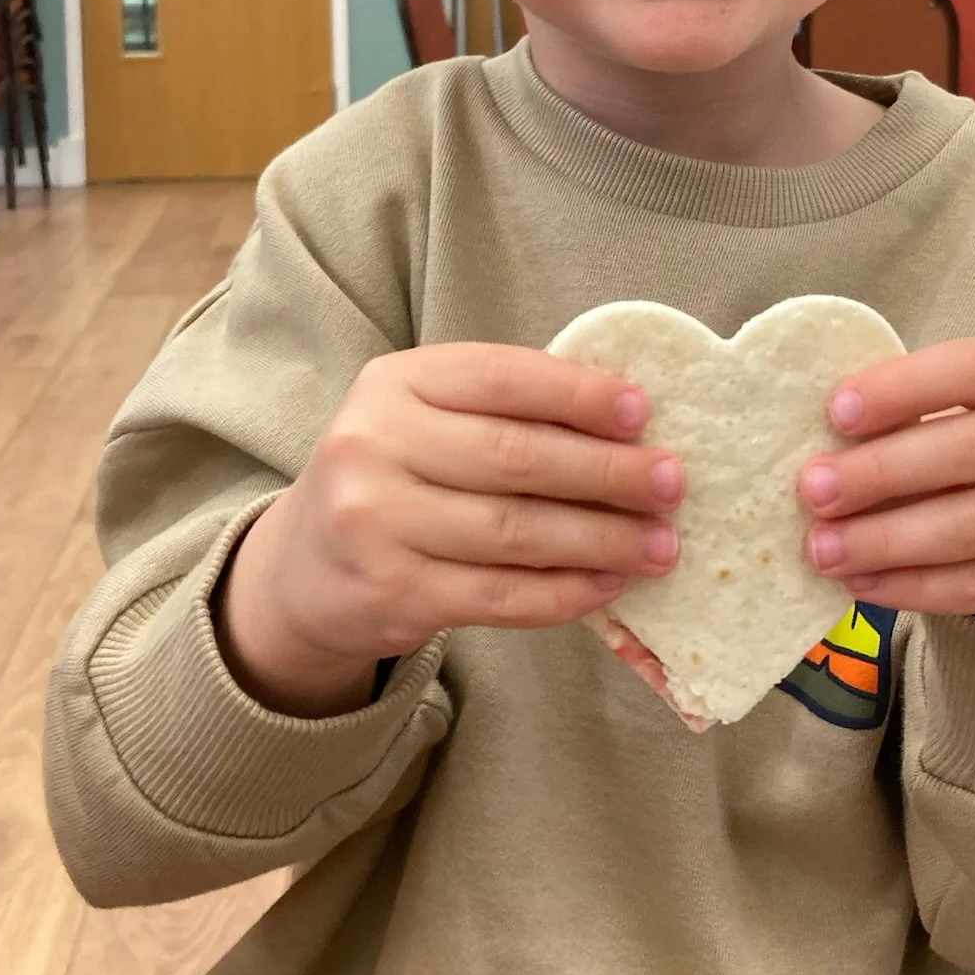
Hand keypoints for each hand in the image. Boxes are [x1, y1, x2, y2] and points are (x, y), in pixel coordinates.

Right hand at [217, 345, 682, 715]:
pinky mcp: (393, 595)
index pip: (502, 378)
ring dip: (602, 539)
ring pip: (516, 533)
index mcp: (395, 382)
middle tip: (672, 483)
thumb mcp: (429, 417)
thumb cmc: (396, 475)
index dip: (578, 394)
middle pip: (517, 458)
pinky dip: (566, 593)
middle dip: (608, 472)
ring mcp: (377, 524)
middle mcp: (374, 445)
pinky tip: (610, 585)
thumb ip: (507, 409)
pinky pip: (500, 595)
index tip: (642, 411)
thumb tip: (629, 422)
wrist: (303, 568)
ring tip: (660, 543)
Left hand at [796, 340, 974, 648]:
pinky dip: (915, 586)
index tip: (837, 412)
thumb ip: (922, 425)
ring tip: (824, 549)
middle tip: (813, 490)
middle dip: (881, 471)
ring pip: (974, 524)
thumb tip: (824, 448)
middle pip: (972, 448)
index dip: (903, 386)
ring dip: (886, 539)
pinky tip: (865, 585)